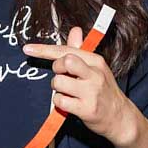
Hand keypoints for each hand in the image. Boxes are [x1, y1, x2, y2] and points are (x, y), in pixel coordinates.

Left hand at [24, 25, 140, 147]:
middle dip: (56, 69)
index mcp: (96, 61)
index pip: (67, 50)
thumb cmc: (104, 91)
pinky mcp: (86, 109)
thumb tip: (75, 30)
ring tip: (68, 93)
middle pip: (64, 61)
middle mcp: (95, 74)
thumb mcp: (96, 68)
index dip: (44, 50)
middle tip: (63, 77)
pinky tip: (69, 104)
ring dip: (57, 89)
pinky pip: (60, 101)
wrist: (120, 117)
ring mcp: (91, 92)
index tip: (27, 49)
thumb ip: (81, 50)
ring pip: (59, 82)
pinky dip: (60, 103)